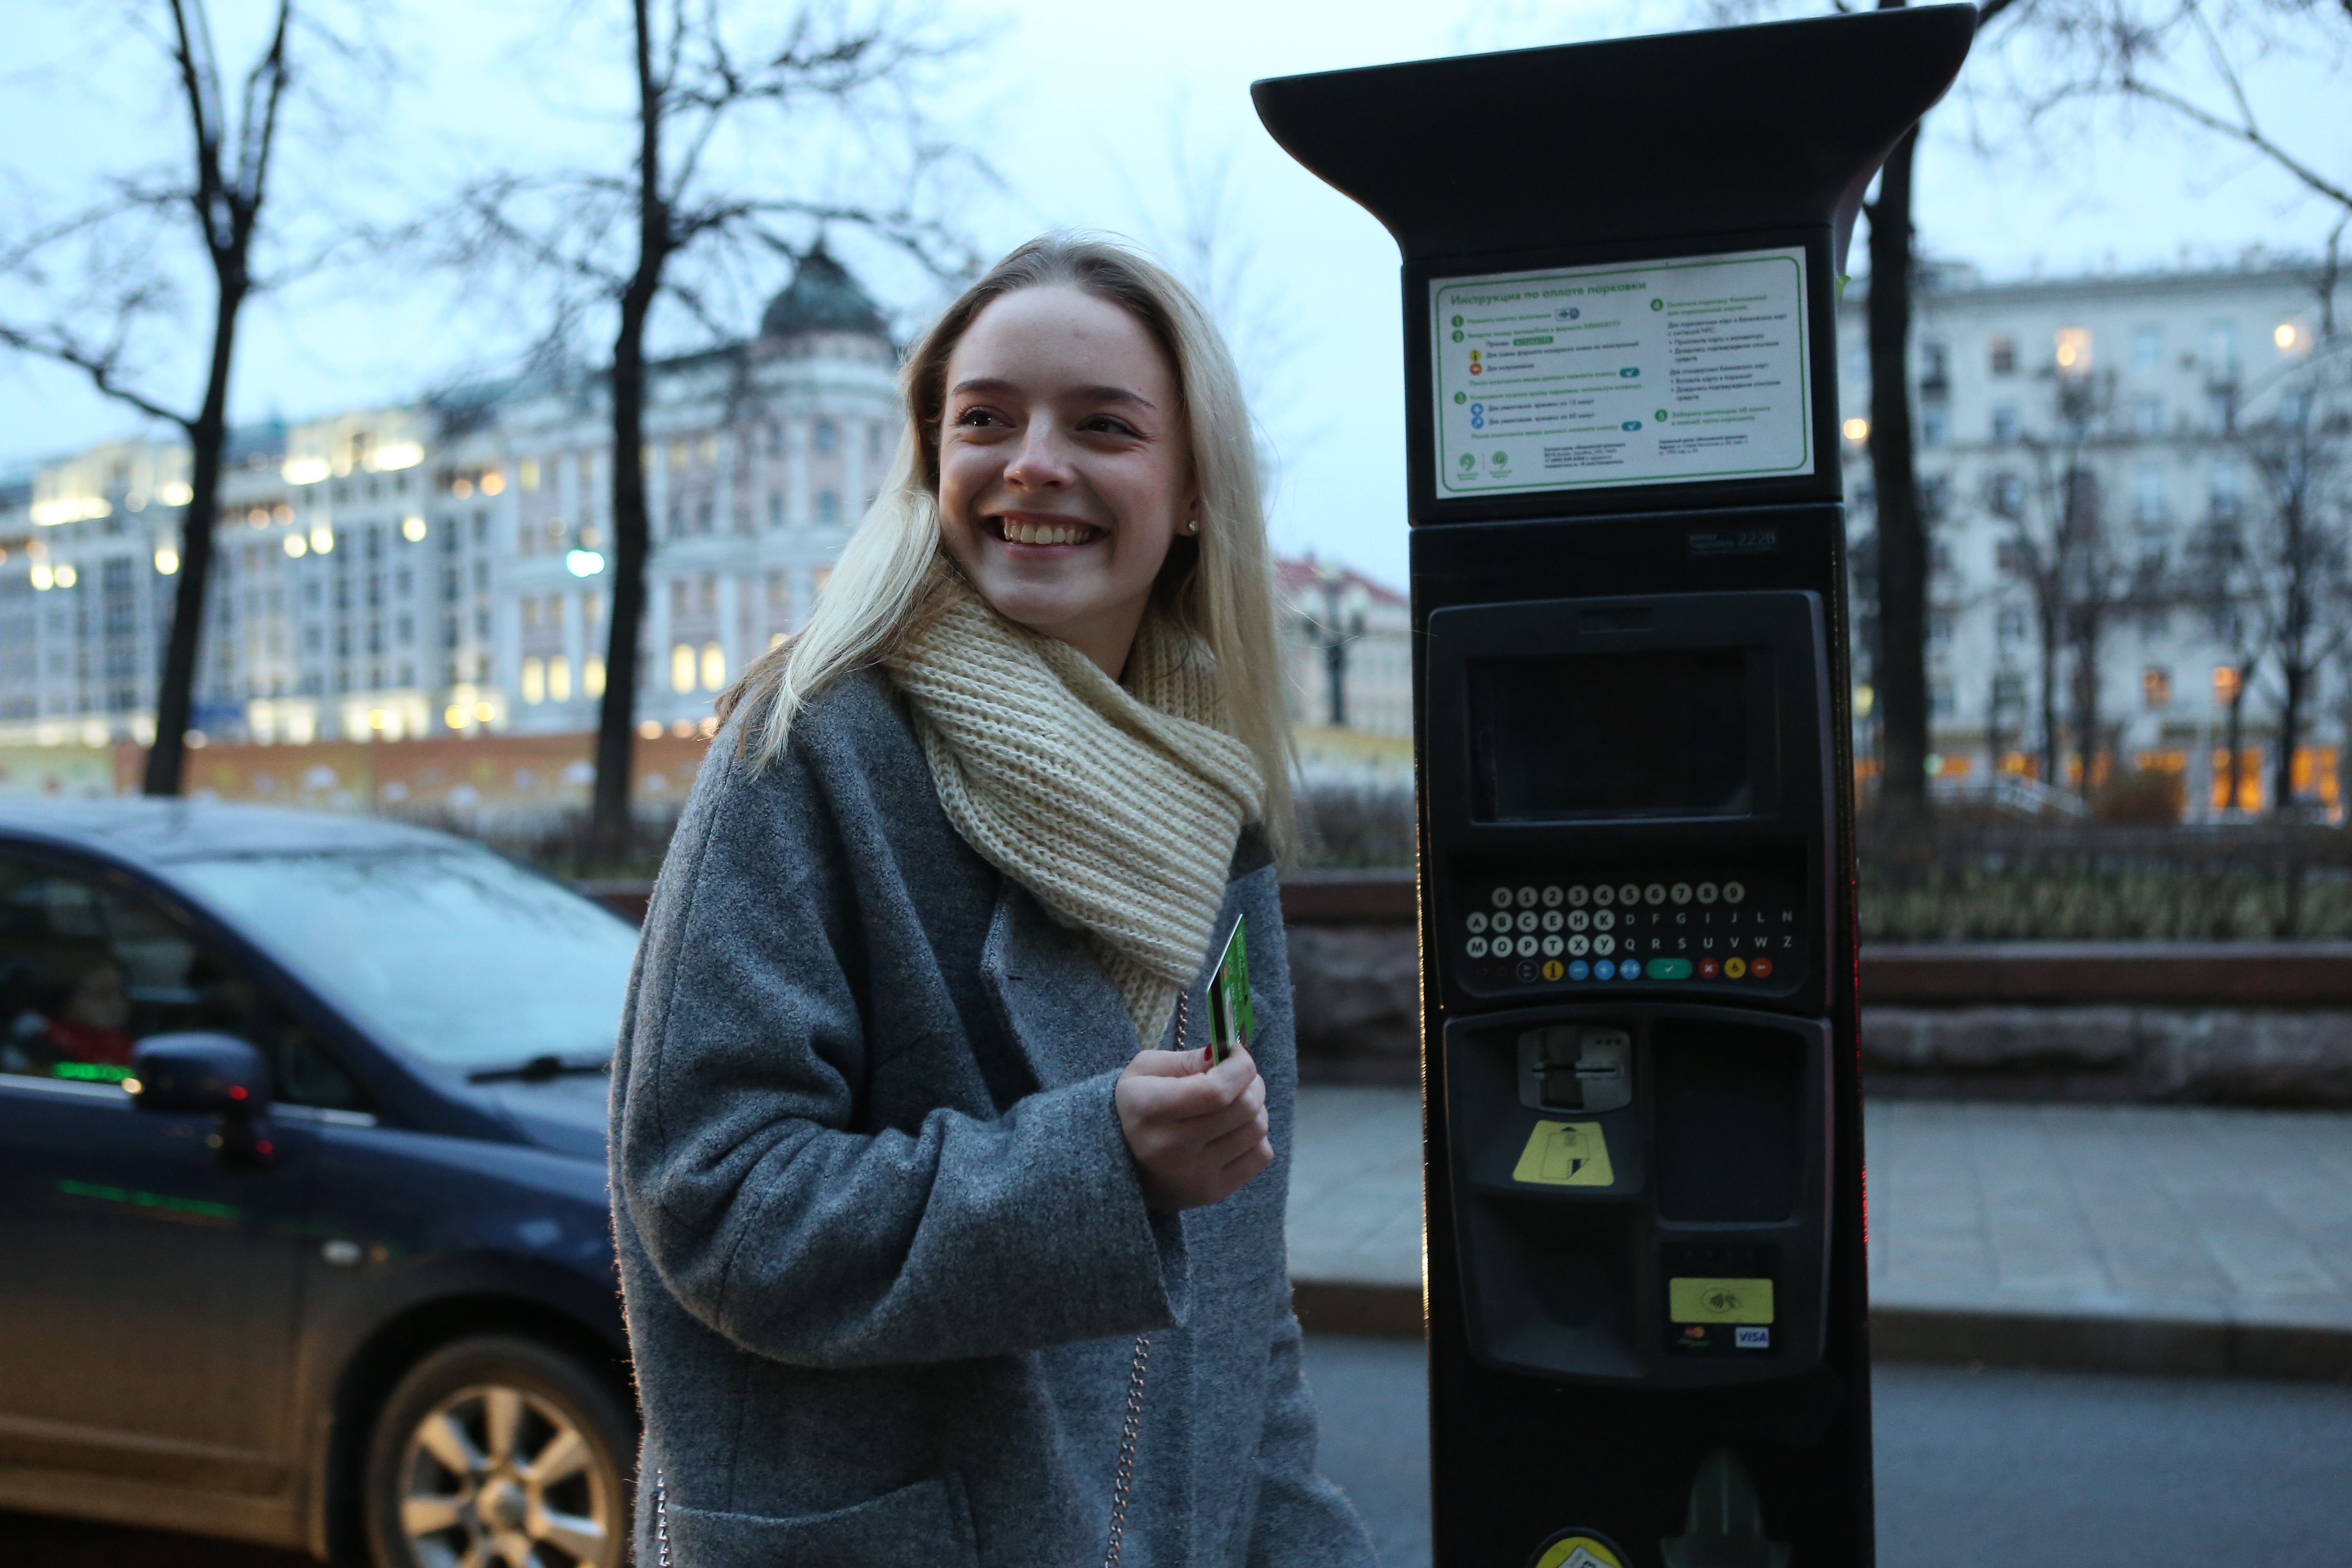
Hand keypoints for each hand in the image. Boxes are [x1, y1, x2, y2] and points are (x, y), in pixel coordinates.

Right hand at [1114, 1043, 1273, 1210]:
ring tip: (1236, 1102)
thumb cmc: (1137, 1107)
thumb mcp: (1145, 1071)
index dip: (1240, 1066)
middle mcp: (1172, 1147)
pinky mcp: (1213, 1192)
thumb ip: (1187, 1059)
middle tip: (1239, 1076)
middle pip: (1244, 1108)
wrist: (1118, 1162)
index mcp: (1151, 1109)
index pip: (1218, 1090)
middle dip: (1251, 1082)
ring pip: (1257, 1130)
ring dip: (1256, 1108)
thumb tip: (1227, 1055)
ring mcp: (1195, 1175)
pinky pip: (1261, 1156)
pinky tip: (1235, 1130)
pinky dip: (1256, 1137)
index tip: (1236, 1053)